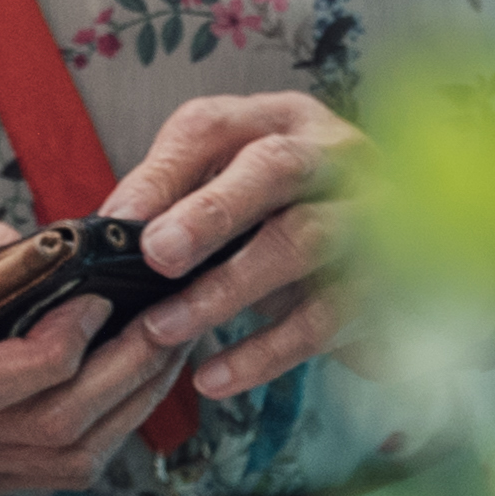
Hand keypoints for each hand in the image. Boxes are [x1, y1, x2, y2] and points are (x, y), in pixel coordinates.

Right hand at [0, 214, 184, 495]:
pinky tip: (118, 388)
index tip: (96, 297)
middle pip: (47, 429)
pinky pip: (43, 472)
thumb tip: (34, 247)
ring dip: (126, 409)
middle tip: (166, 318)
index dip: (55, 351)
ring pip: (60, 461)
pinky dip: (97, 435)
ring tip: (160, 349)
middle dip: (125, 374)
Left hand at [101, 92, 355, 406]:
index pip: (217, 127)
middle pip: (277, 169)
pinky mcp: (384, 285)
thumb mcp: (222, 184)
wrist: (370, 251)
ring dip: (227, 292)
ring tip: (165, 329)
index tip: (120, 220)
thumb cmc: (277, 209)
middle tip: (157, 256)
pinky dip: (265, 352)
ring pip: (304, 243)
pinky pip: (326, 318)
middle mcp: (337, 155)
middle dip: (211, 214)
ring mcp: (373, 216)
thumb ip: (169, 193)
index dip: (166, 172)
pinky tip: (216, 375)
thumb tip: (110, 225)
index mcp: (281, 120)